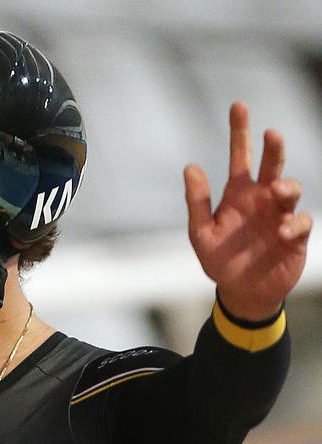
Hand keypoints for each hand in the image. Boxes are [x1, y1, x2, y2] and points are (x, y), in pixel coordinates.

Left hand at [184, 101, 312, 320]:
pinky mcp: (295, 236)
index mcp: (238, 194)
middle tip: (271, 133)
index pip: (241, 156)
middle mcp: (261, 199)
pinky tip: (282, 231)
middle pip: (272, 165)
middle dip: (273, 148)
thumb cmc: (219, 259)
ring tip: (278, 190)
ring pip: (290, 188)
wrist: (242, 290)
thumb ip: (197, 202)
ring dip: (287, 186)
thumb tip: (190, 166)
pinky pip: (301, 222)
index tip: (238, 105)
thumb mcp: (201, 232)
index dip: (240, 131)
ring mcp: (280, 215)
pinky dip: (294, 223)